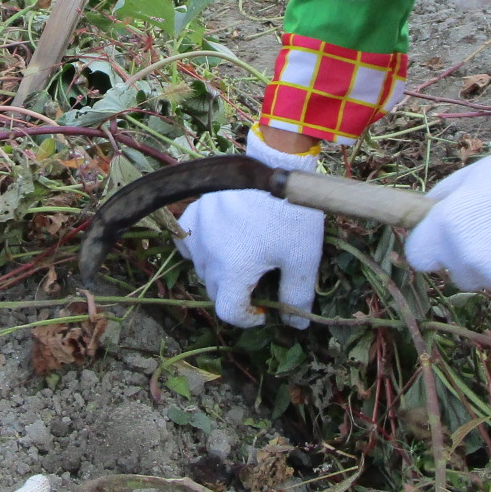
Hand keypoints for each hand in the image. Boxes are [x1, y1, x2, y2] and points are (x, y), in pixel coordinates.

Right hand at [180, 128, 323, 327]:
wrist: (276, 166)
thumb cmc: (291, 214)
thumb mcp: (302, 257)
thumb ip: (298, 294)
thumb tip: (296, 324)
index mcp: (233, 271)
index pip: (229, 312)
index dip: (247, 319)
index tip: (263, 311)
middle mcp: (209, 255)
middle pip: (215, 291)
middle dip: (236, 294)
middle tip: (259, 281)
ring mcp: (198, 232)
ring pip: (201, 267)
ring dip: (219, 273)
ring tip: (242, 260)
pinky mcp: (195, 211)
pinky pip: (187, 240)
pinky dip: (199, 248)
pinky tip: (216, 243)